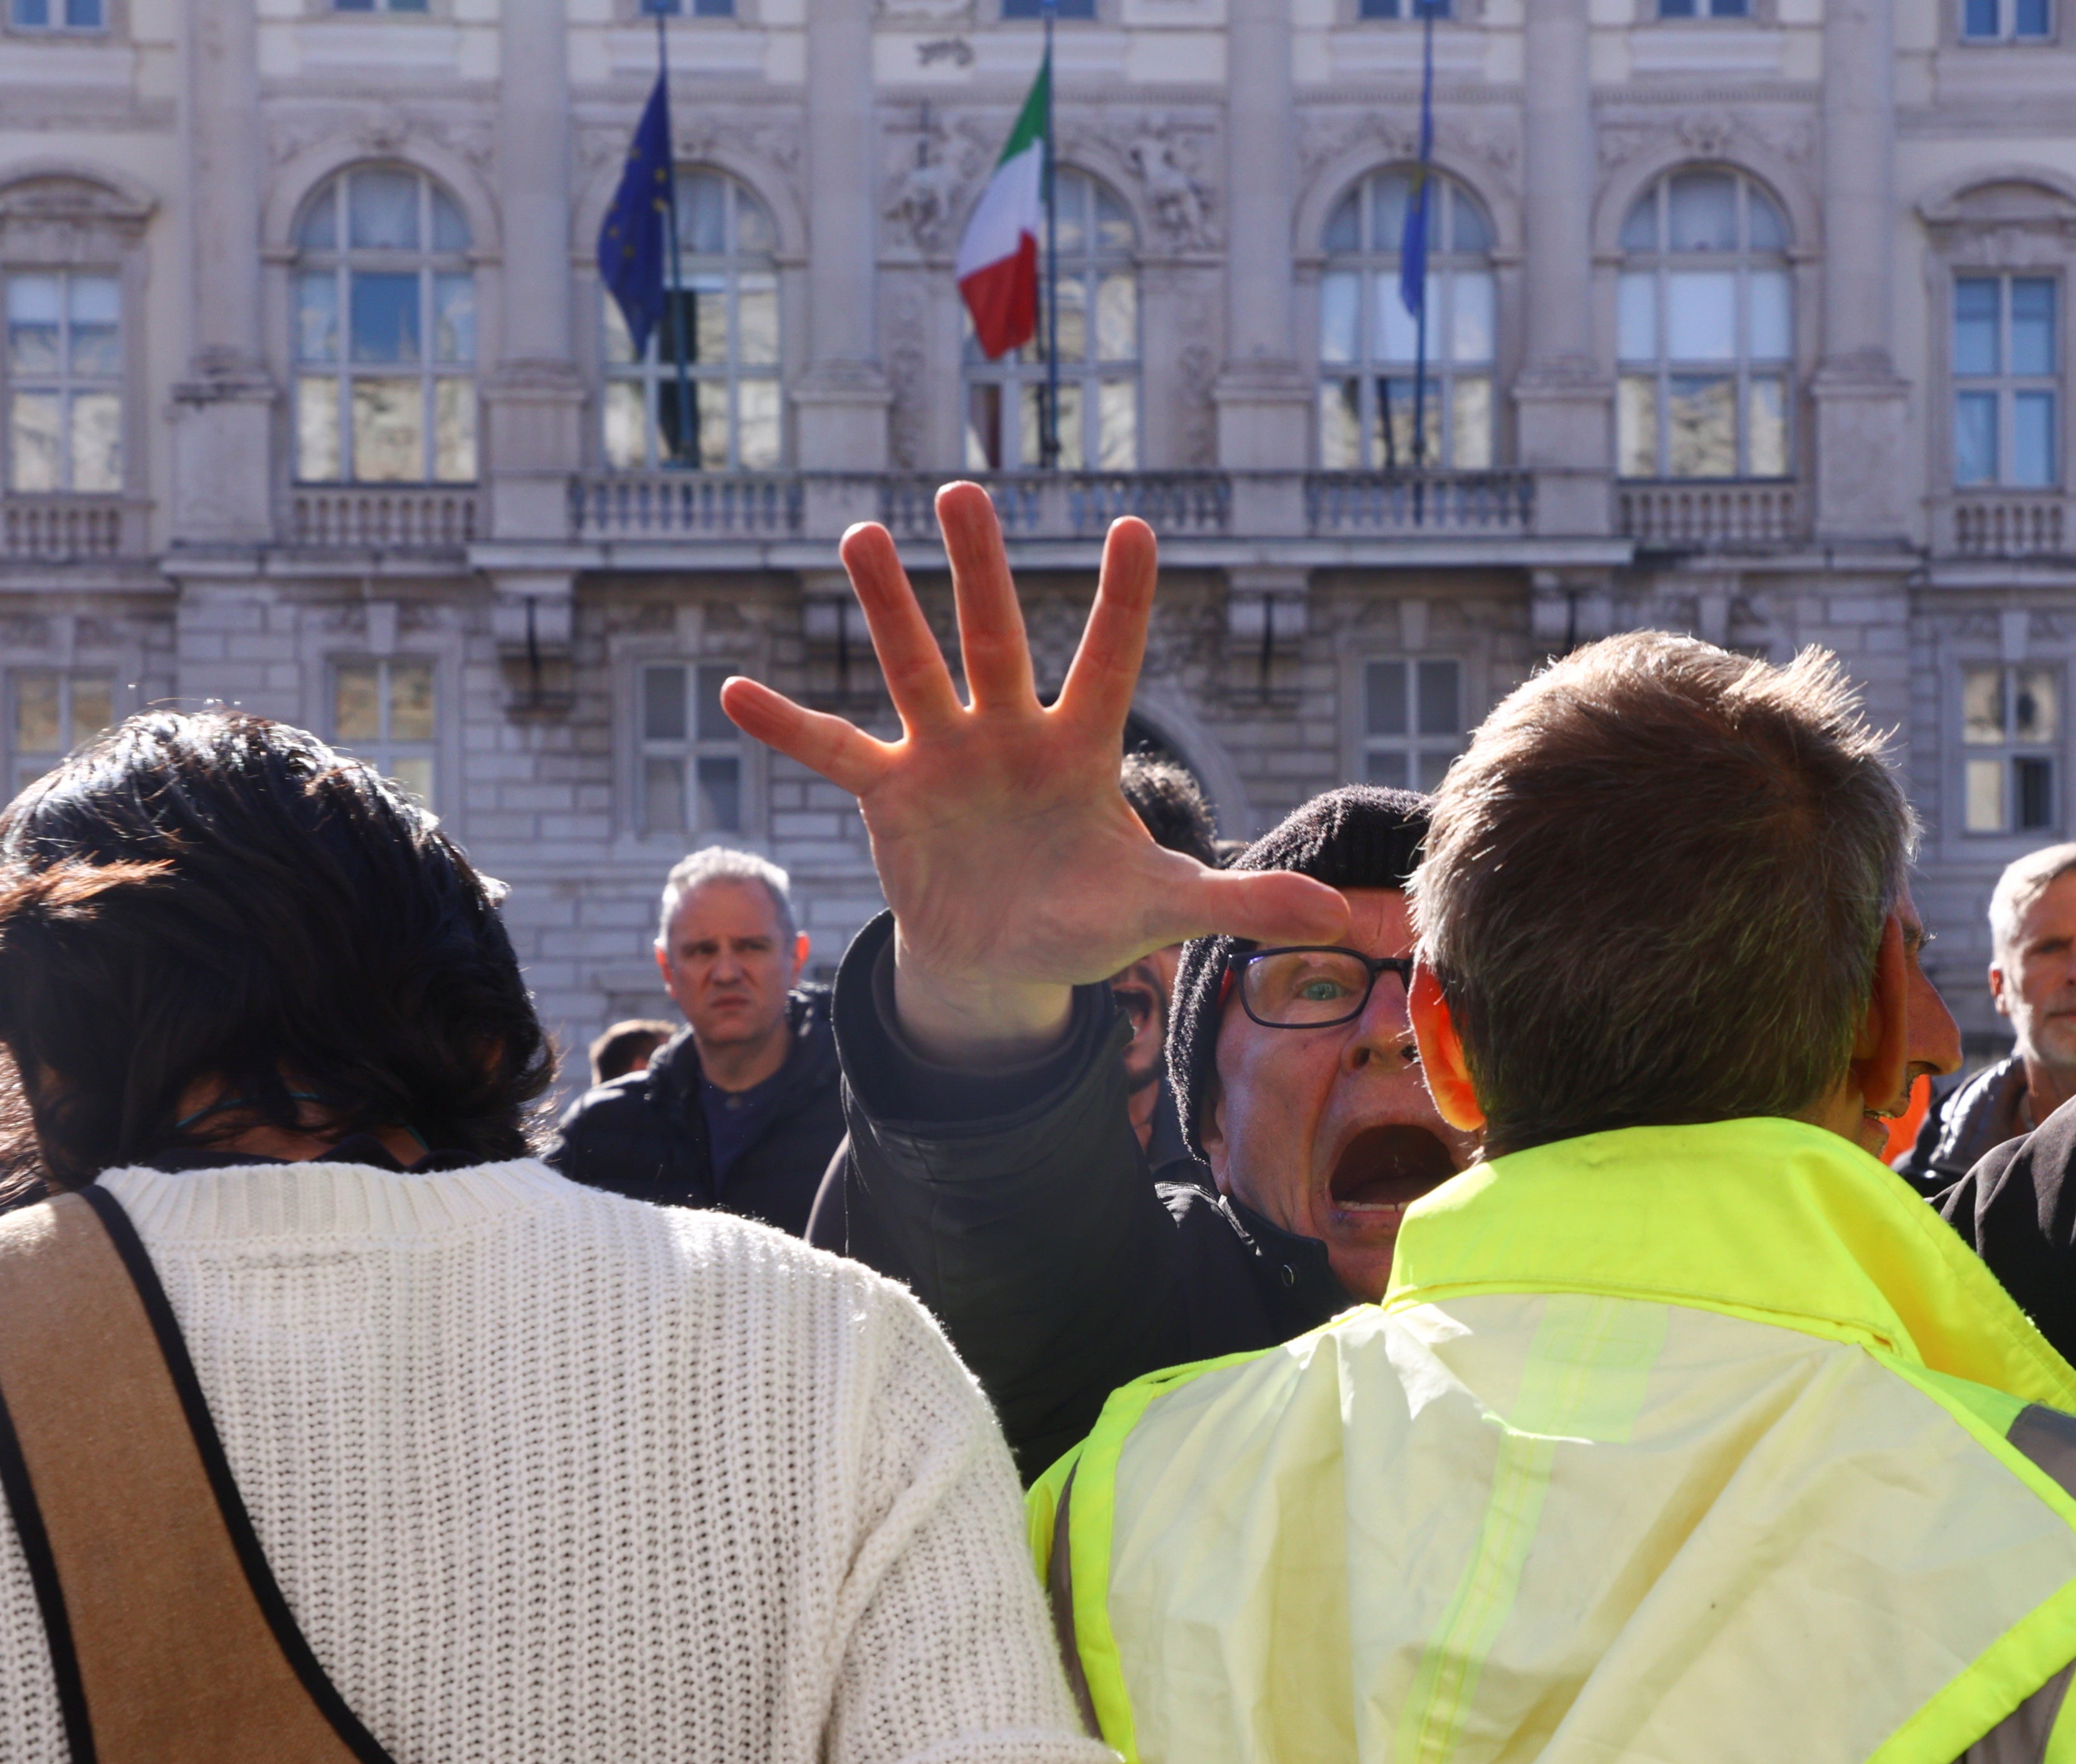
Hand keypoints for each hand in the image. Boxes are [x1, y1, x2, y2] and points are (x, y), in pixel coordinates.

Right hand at [723, 484, 1347, 1065]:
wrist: (1006, 959)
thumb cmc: (1090, 917)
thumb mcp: (1164, 913)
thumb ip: (1241, 904)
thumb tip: (1344, 919)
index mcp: (1083, 750)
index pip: (1110, 662)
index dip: (1124, 602)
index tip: (1135, 526)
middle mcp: (1011, 734)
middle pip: (996, 640)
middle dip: (980, 572)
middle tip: (962, 492)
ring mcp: (945, 756)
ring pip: (913, 669)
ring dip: (885, 610)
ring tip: (857, 537)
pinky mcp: (890, 794)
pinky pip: (833, 751)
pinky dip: (785, 726)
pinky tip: (731, 690)